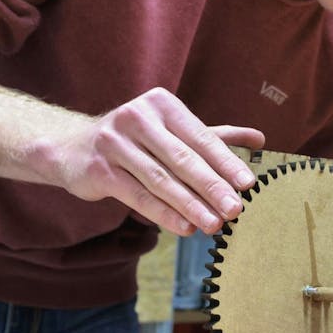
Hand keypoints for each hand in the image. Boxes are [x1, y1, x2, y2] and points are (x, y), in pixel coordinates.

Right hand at [39, 88, 264, 234]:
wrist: (73, 148)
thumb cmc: (137, 140)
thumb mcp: (173, 130)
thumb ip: (215, 136)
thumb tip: (260, 139)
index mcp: (161, 104)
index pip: (200, 137)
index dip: (226, 162)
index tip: (249, 184)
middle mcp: (137, 118)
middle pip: (182, 158)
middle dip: (212, 187)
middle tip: (236, 209)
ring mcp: (114, 143)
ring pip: (161, 180)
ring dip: (191, 205)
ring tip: (214, 225)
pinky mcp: (99, 169)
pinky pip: (138, 195)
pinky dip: (164, 214)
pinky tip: (185, 228)